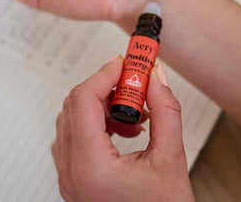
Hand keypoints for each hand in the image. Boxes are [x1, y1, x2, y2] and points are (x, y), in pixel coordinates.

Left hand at [53, 57, 193, 201]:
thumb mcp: (171, 159)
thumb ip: (165, 110)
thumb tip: (156, 76)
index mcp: (90, 168)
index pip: (84, 101)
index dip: (106, 74)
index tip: (127, 62)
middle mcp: (71, 172)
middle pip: (75, 106)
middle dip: (106, 87)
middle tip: (135, 81)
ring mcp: (69, 177)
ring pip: (73, 119)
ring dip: (103, 105)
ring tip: (136, 113)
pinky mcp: (74, 178)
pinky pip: (76, 135)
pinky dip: (98, 122)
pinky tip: (125, 129)